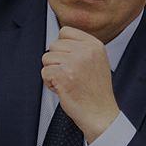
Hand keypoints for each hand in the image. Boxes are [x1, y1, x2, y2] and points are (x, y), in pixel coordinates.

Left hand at [41, 26, 119, 142]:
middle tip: (69, 75)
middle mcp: (85, 51)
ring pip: (47, 58)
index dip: (62, 47)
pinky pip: (44, 72)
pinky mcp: (63, 75)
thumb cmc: (96, 91)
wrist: (100, 113)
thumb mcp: (97, 61)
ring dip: (52, 72)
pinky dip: (49, 83)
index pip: (65, 32)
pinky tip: (62, 89)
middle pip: (54, 45)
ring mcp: (74, 62)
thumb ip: (82, 48)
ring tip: (66, 82)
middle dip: (56, 61)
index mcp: (94, 45)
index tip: (69, 61)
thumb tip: (59, 40)